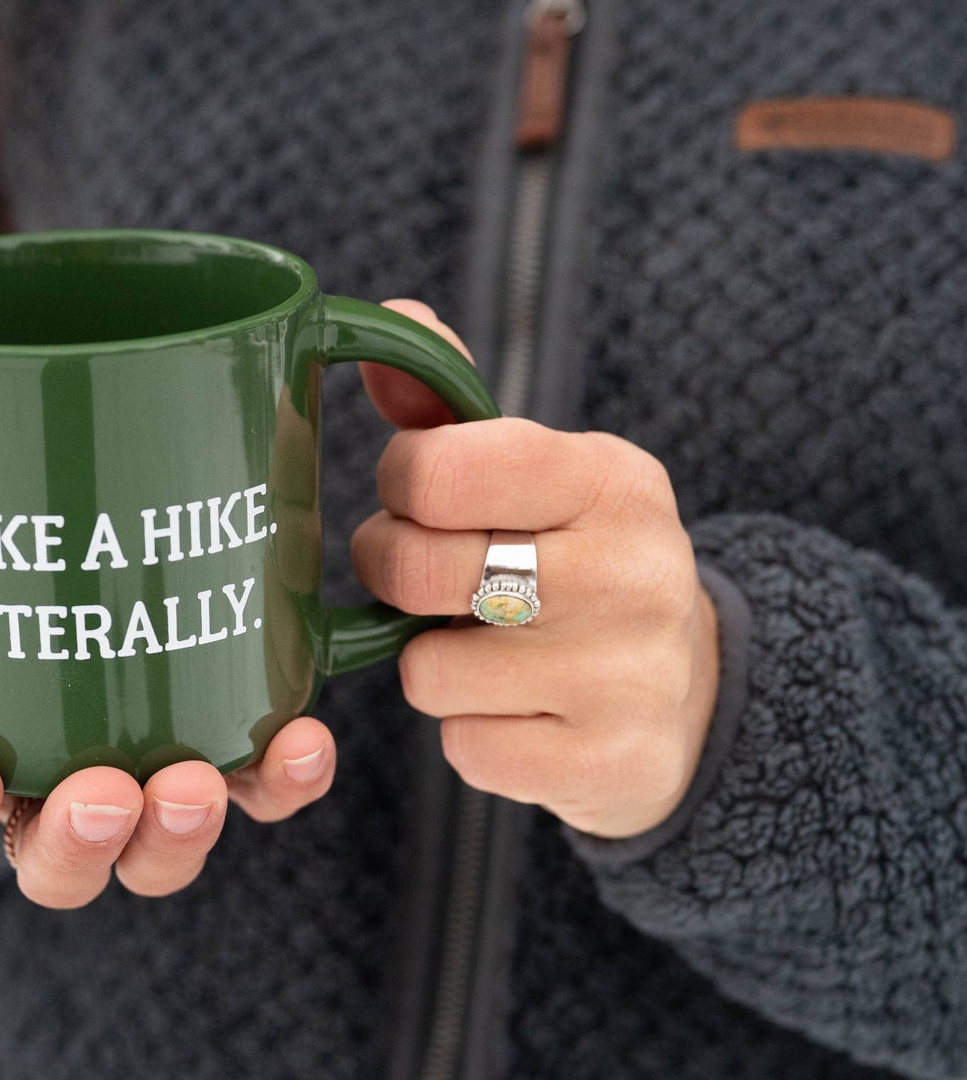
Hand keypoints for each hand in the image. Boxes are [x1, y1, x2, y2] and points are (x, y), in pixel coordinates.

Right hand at [0, 530, 335, 906]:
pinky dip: (284, 779)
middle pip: (59, 867)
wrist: (89, 509)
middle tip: (106, 791)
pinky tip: (302, 739)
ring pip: (158, 852)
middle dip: (81, 847)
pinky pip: (261, 790)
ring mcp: (145, 774)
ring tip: (199, 783)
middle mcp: (56, 786)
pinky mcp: (228, 742)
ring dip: (179, 836)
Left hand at [350, 301, 719, 839]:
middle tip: (425, 579)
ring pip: (426, 672)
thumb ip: (450, 408)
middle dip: (395, 574)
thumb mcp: (541, 475)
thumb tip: (388, 317)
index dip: (400, 487)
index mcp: (611, 478)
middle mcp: (633, 571)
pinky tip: (522, 713)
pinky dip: (472, 735)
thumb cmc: (580, 562)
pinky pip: (463, 750)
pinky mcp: (611, 763)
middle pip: (418, 569)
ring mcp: (629, 676)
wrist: (690, 694)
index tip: (419, 499)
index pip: (439, 467)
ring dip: (435, 666)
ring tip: (493, 652)